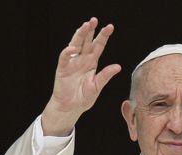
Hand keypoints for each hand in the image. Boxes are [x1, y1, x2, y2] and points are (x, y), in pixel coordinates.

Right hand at [42, 17, 121, 135]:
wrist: (71, 108)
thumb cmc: (84, 98)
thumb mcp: (97, 86)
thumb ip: (105, 76)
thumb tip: (118, 66)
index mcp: (92, 63)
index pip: (98, 46)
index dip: (103, 36)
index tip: (110, 27)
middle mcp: (82, 60)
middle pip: (86, 42)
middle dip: (90, 31)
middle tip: (94, 20)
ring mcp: (72, 63)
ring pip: (75, 45)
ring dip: (79, 35)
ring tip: (85, 26)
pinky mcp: (62, 68)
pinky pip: (65, 57)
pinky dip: (68, 52)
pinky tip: (73, 48)